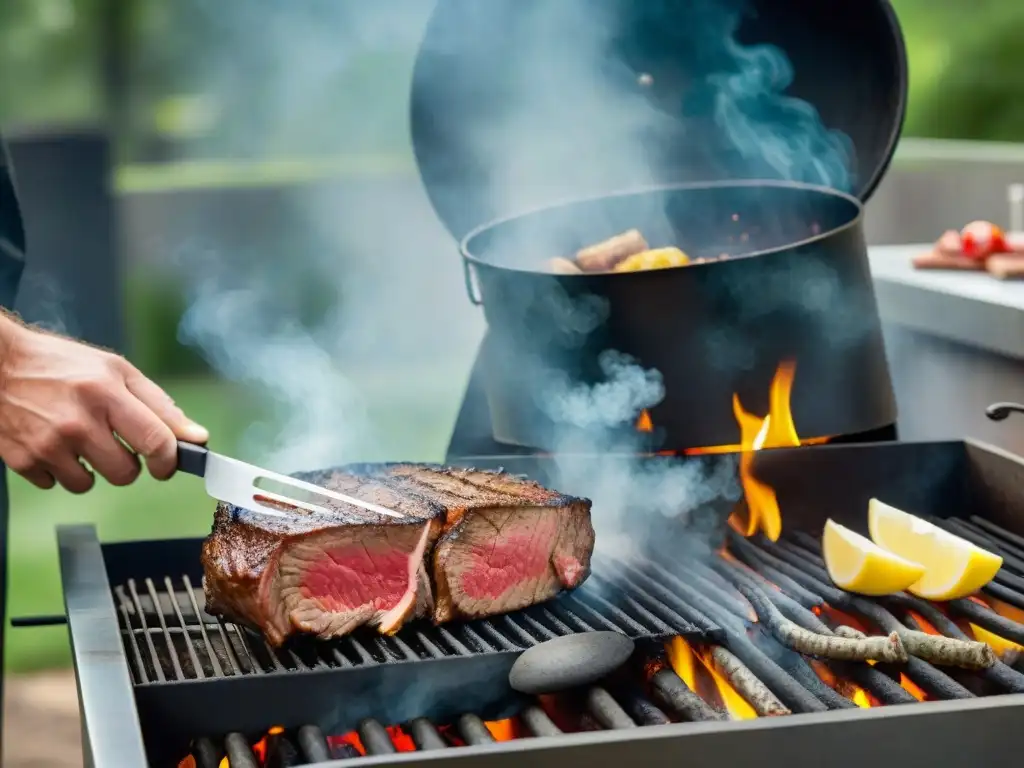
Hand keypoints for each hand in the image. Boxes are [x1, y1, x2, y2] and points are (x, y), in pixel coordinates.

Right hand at [0, 313, 208, 491]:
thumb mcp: (116, 370)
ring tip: (79, 441)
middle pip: (125, 473)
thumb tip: (196, 437)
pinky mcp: (23, 460)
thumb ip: (159, 405)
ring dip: (91, 469)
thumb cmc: (60, 365)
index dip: (169, 460)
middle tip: (114, 445)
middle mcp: (78, 421)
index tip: (166, 463)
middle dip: (127, 464)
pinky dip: (59, 471)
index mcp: (106, 393)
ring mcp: (48, 444)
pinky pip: (56, 484)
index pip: (155, 440)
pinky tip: (53, 444)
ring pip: (89, 484)